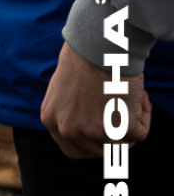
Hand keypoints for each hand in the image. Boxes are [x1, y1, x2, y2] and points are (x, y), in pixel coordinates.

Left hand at [40, 41, 150, 159]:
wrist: (99, 43)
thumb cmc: (84, 58)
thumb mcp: (65, 90)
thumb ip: (71, 111)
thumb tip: (92, 125)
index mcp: (50, 119)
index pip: (72, 149)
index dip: (92, 144)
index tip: (105, 135)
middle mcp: (68, 129)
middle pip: (98, 151)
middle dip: (114, 138)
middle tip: (124, 117)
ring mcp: (93, 131)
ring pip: (122, 144)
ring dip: (130, 123)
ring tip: (129, 96)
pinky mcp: (119, 128)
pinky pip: (141, 133)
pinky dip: (144, 115)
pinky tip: (139, 95)